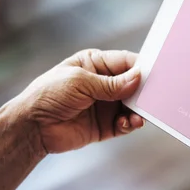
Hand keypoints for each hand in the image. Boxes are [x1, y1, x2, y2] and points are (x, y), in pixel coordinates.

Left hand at [10, 49, 142, 155]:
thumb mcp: (81, 82)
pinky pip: (125, 124)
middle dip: (144, 91)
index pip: (125, 62)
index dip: (142, 67)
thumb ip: (111, 83)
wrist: (32, 126)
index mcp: (95, 64)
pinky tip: (129, 123)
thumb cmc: (50, 94)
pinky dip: (130, 124)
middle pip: (133, 85)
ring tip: (140, 115)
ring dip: (139, 110)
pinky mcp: (105, 126)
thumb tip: (139, 77)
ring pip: (132, 106)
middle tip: (155, 97)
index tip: (157, 73)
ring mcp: (105, 105)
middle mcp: (103, 84)